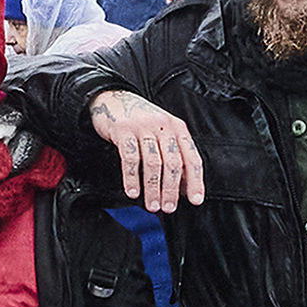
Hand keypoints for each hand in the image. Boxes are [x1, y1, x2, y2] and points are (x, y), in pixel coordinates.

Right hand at [87, 90, 203, 212]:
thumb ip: (173, 155)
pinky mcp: (123, 130)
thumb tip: (183, 187)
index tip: (195, 200)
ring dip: (153, 188)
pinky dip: (132, 178)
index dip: (195, 181)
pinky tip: (132, 192)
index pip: (192, 158)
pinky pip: (130, 158)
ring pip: (153, 163)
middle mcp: (163, 126)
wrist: (111, 98)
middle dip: (171, 189)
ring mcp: (143, 127)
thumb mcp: (161, 132)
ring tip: (152, 205)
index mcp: (177, 128)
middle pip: (173, 162)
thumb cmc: (139, 121)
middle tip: (168, 207)